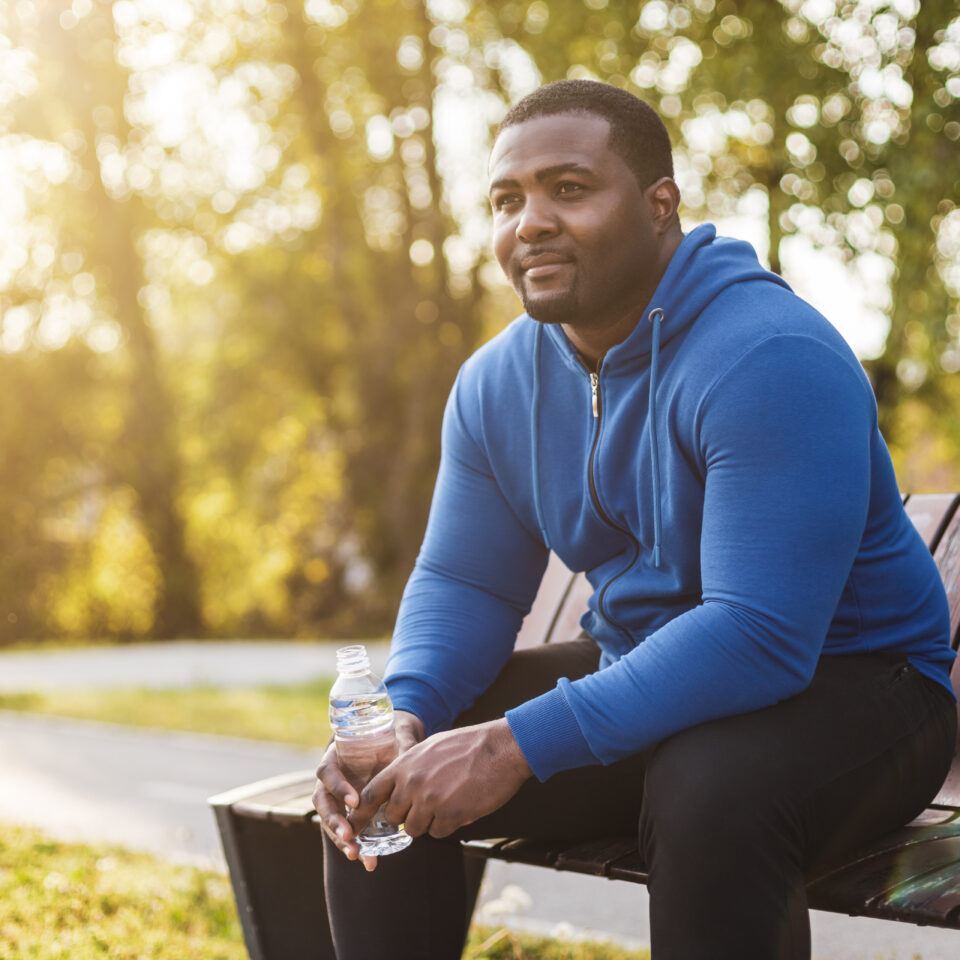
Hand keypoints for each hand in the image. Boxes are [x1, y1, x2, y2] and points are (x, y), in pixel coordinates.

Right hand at [312, 710, 424, 871]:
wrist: (394, 745)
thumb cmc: (391, 737)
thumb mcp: (397, 737)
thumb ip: (402, 744)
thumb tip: (410, 754)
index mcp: (336, 757)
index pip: (327, 771)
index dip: (337, 786)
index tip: (355, 801)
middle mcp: (332, 780)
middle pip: (323, 802)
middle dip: (334, 821)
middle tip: (349, 835)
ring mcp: (338, 799)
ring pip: (331, 821)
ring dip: (341, 839)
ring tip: (356, 855)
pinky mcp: (350, 814)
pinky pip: (347, 831)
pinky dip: (356, 846)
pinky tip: (368, 861)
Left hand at [350, 718, 531, 840]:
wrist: (500, 748)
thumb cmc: (469, 745)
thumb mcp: (431, 747)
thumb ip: (410, 767)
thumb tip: (398, 786)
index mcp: (405, 764)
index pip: (370, 793)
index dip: (361, 812)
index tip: (353, 824)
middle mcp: (412, 783)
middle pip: (392, 817)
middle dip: (406, 815)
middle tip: (425, 805)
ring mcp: (431, 800)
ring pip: (414, 829)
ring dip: (428, 822)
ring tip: (448, 801)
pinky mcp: (451, 815)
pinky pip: (438, 833)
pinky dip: (448, 825)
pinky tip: (461, 805)